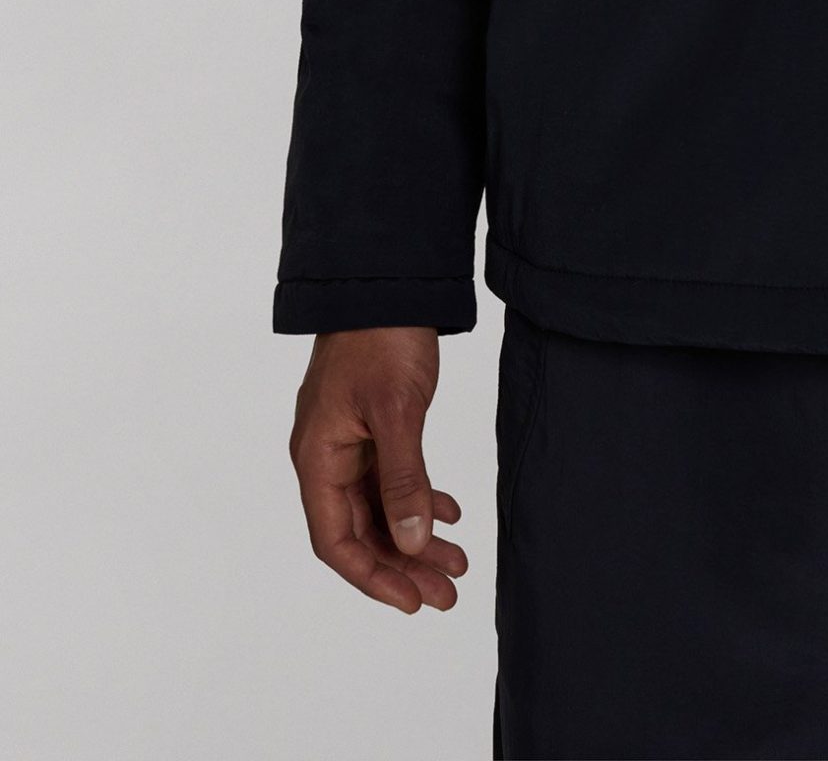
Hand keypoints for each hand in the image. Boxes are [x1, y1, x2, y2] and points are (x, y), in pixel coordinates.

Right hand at [288, 325, 467, 613]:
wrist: (387, 279)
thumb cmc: (381, 339)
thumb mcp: (397, 412)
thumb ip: (403, 478)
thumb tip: (408, 542)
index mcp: (317, 458)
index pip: (335, 539)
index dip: (372, 576)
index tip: (412, 601)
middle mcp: (326, 456)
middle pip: (361, 530)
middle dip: (403, 565)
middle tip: (448, 592)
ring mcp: (349, 440)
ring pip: (380, 507)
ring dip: (415, 536)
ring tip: (457, 563)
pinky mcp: (372, 424)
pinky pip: (390, 477)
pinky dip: (419, 497)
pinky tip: (449, 513)